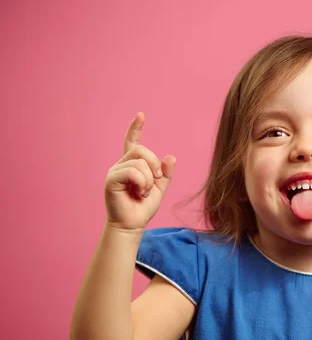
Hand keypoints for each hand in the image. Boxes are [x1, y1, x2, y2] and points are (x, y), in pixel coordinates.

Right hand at [104, 112, 175, 232]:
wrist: (132, 224)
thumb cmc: (143, 207)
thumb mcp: (160, 188)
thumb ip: (166, 173)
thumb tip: (172, 156)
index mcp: (132, 165)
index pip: (132, 142)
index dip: (135, 128)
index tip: (141, 115)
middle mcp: (122, 164)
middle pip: (142, 150)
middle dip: (155, 165)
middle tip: (155, 181)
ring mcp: (115, 171)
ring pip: (140, 162)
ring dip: (149, 179)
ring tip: (144, 192)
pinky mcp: (111, 180)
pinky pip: (132, 172)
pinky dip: (142, 183)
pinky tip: (139, 193)